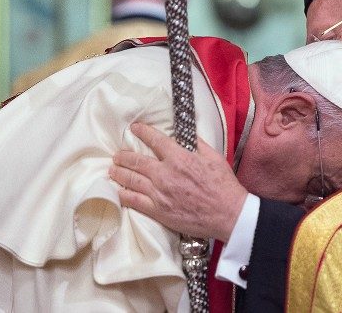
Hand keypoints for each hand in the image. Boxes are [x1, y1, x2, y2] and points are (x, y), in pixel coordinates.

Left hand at [109, 122, 247, 241]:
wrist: (228, 214)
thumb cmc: (223, 185)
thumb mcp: (214, 156)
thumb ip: (197, 143)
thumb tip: (185, 132)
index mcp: (179, 158)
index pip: (154, 140)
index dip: (142, 131)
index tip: (134, 128)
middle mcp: (165, 174)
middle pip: (136, 161)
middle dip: (124, 156)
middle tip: (117, 155)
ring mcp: (159, 193)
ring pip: (131, 180)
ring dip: (119, 173)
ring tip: (113, 169)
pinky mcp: (158, 211)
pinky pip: (134, 201)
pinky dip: (123, 195)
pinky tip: (117, 191)